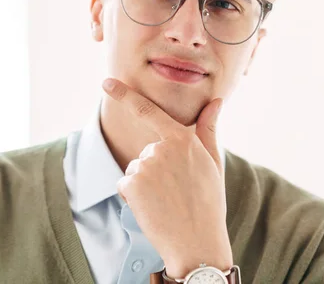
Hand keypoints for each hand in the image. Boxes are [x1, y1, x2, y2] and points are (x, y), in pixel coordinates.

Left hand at [103, 78, 232, 277]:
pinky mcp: (132, 184)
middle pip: (147, 152)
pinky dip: (134, 197)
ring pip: (136, 170)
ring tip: (167, 201)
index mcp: (182, 139)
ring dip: (146, 184)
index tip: (107, 82)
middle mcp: (161, 148)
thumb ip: (208, 129)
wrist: (196, 242)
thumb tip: (216, 101)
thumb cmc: (209, 202)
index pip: (149, 111)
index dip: (125, 95)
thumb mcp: (213, 163)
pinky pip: (126, 185)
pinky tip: (153, 207)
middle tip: (177, 190)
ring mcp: (145, 165)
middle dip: (156, 168)